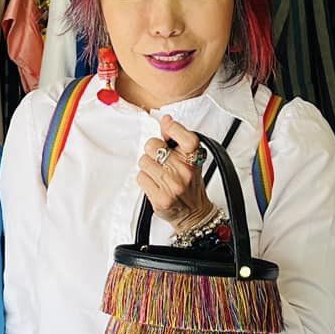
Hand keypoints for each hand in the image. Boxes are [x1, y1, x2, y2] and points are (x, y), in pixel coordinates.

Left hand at [135, 114, 211, 230]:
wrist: (193, 213)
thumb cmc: (189, 184)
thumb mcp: (189, 159)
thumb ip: (177, 139)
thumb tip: (166, 120)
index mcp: (194, 159)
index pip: (186, 137)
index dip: (173, 128)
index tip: (167, 126)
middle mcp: (185, 171)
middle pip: (153, 145)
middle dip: (153, 151)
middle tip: (161, 160)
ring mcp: (173, 185)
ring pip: (143, 161)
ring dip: (147, 167)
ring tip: (158, 174)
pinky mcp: (161, 198)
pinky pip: (141, 177)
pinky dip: (145, 180)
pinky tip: (155, 184)